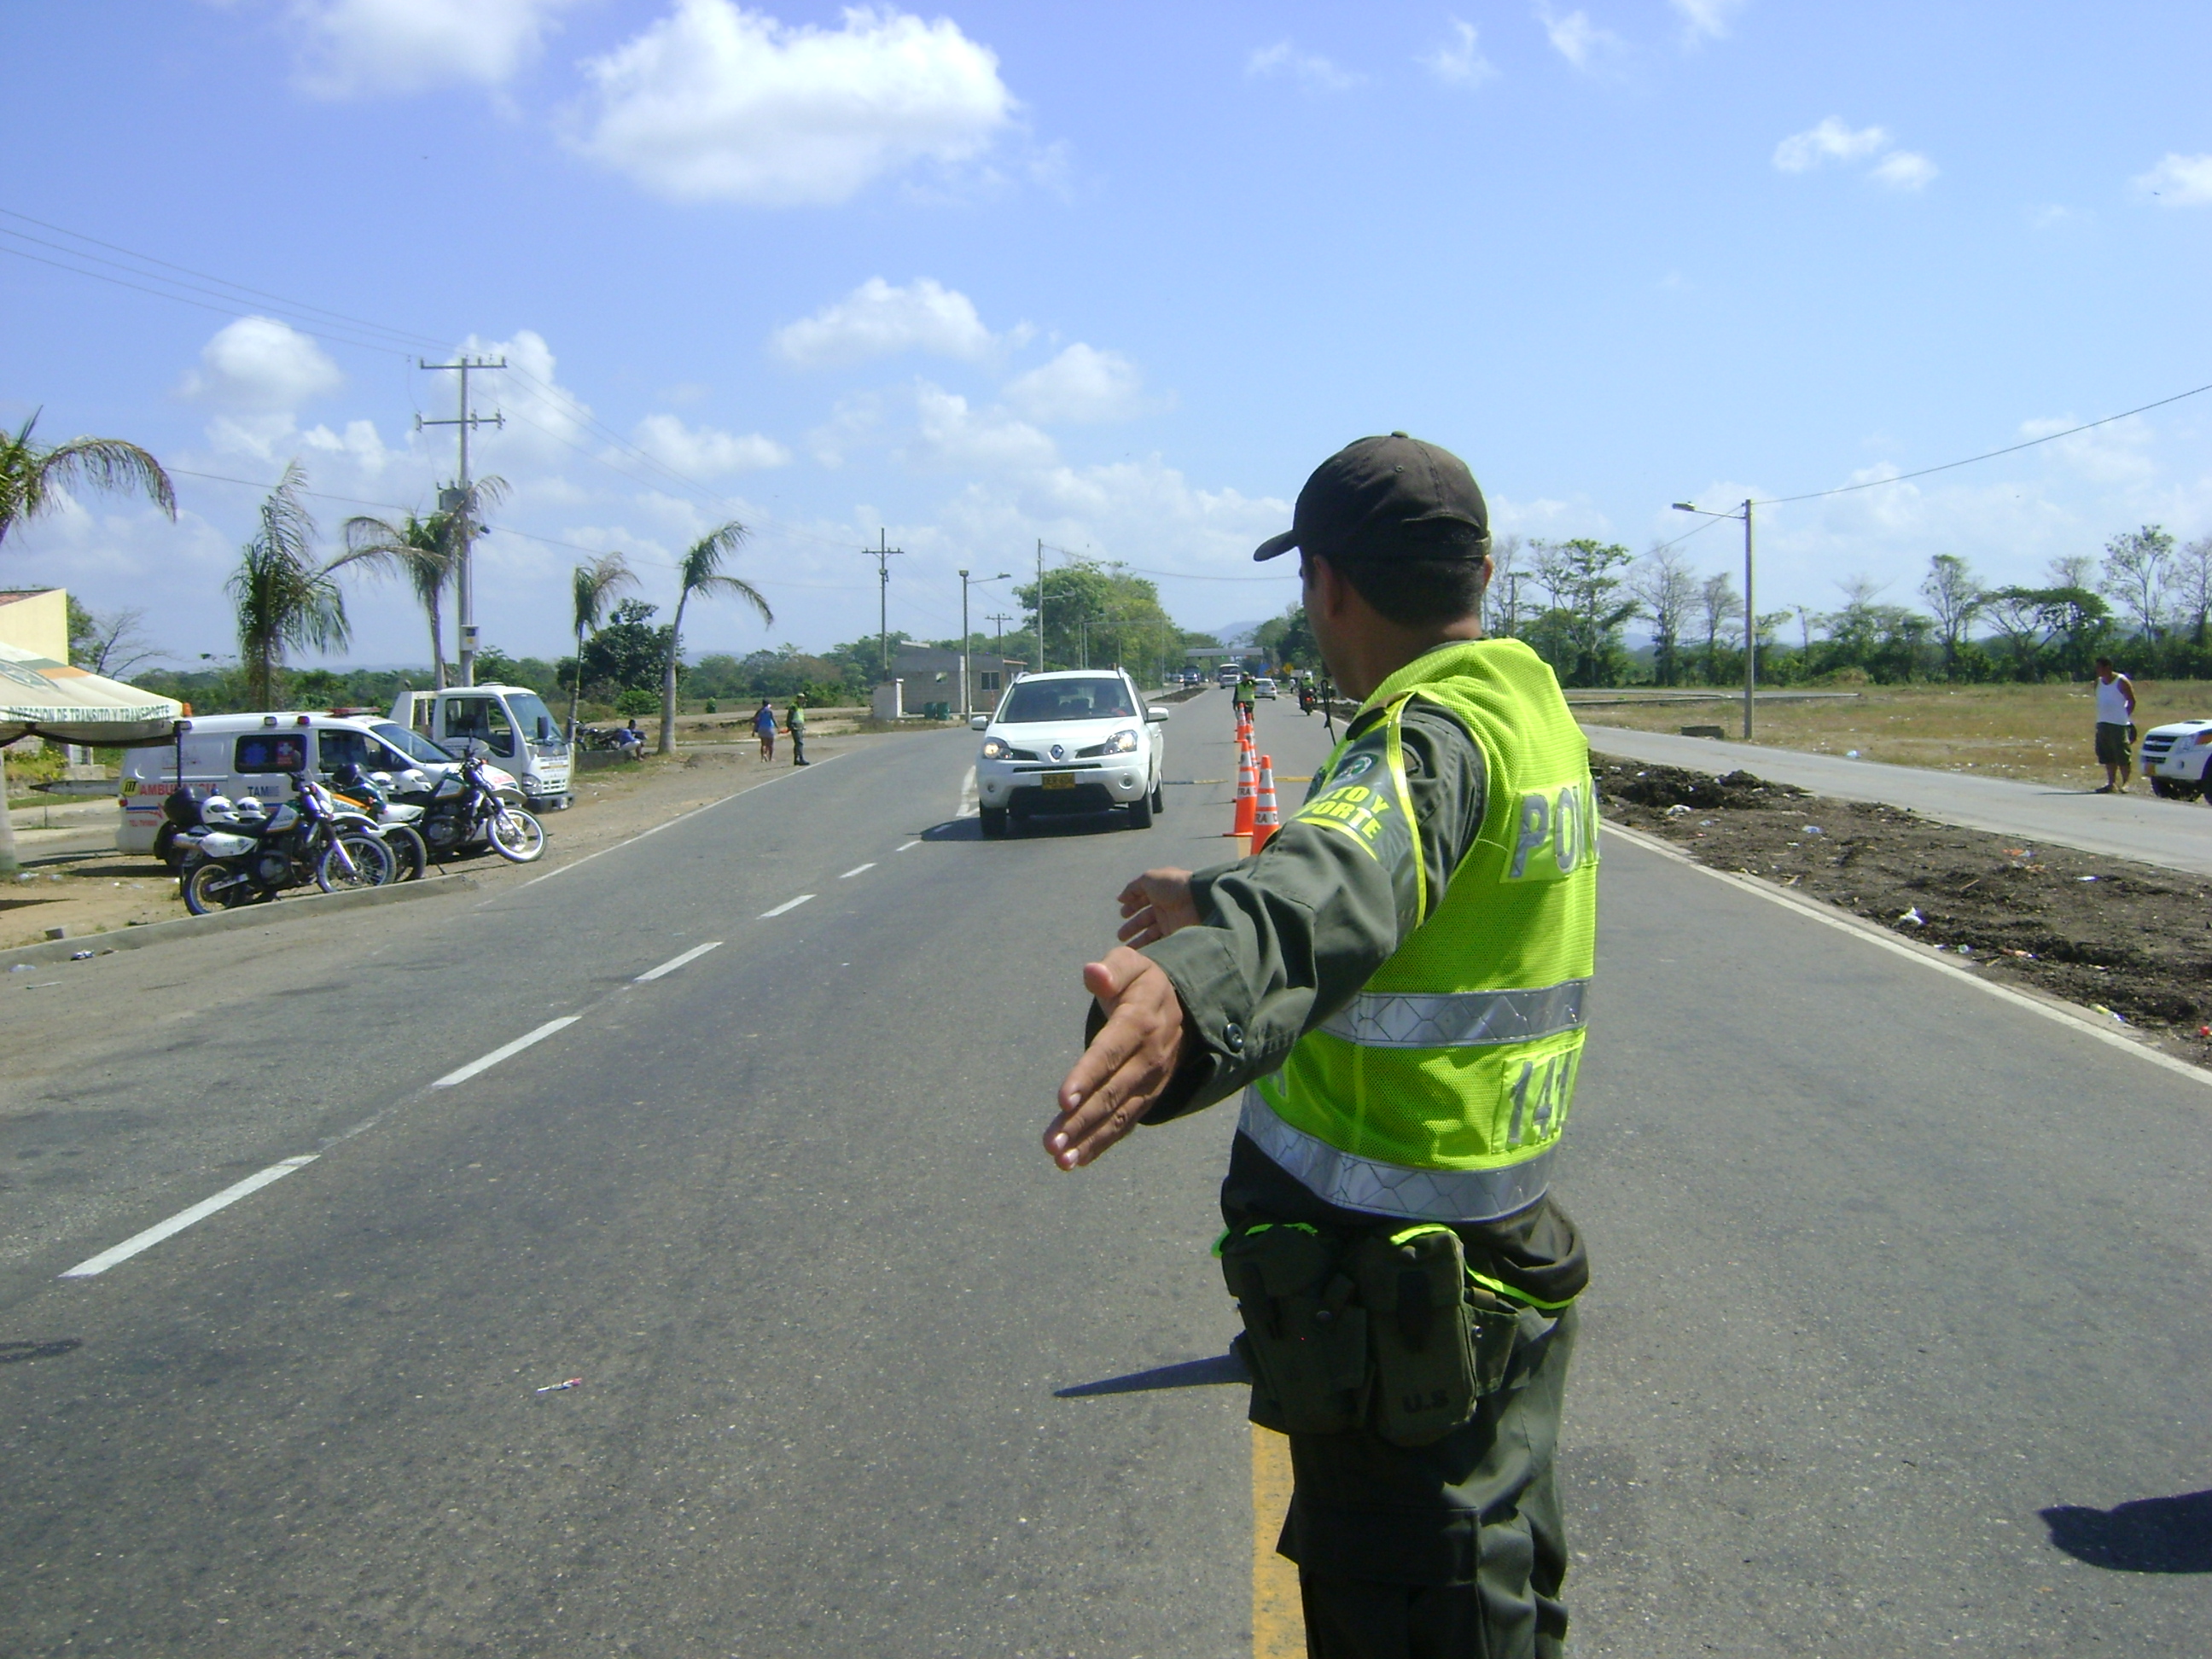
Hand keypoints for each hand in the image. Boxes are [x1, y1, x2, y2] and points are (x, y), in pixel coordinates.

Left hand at [1045, 947, 1190, 1169]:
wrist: (1185, 1006)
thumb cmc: (1143, 983)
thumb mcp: (1132, 964)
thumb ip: (1113, 969)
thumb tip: (1093, 973)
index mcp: (1139, 1022)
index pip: (1109, 1053)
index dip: (1086, 1076)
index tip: (1062, 1100)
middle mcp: (1148, 1057)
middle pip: (1110, 1093)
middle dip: (1080, 1121)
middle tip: (1051, 1143)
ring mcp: (1151, 1081)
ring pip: (1118, 1115)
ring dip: (1089, 1139)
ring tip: (1061, 1160)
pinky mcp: (1148, 1095)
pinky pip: (1126, 1123)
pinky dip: (1103, 1143)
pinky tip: (1078, 1159)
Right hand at [1115, 867, 1197, 947]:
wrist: (1198, 900)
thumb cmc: (1173, 886)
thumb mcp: (1150, 879)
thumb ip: (1133, 888)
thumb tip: (1120, 898)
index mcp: (1158, 892)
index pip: (1142, 900)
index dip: (1131, 906)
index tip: (1122, 914)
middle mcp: (1164, 907)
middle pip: (1144, 919)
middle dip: (1132, 927)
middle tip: (1120, 936)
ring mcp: (1169, 922)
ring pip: (1150, 933)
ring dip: (1138, 940)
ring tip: (1127, 948)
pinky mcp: (1174, 935)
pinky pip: (1158, 942)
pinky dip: (1149, 947)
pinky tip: (1139, 952)